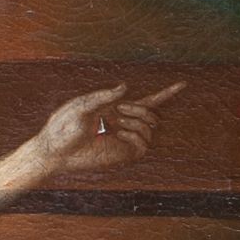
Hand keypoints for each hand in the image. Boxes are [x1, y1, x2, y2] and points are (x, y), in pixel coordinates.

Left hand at [26, 80, 184, 180]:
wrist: (55, 151)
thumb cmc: (63, 126)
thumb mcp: (82, 105)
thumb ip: (104, 96)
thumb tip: (126, 88)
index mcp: (114, 108)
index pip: (146, 102)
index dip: (166, 94)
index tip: (184, 84)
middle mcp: (122, 123)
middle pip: (151, 113)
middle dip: (141, 109)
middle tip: (118, 111)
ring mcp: (124, 140)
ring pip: (150, 128)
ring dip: (137, 121)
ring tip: (115, 124)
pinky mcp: (122, 155)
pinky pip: (143, 145)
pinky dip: (136, 136)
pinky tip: (119, 135)